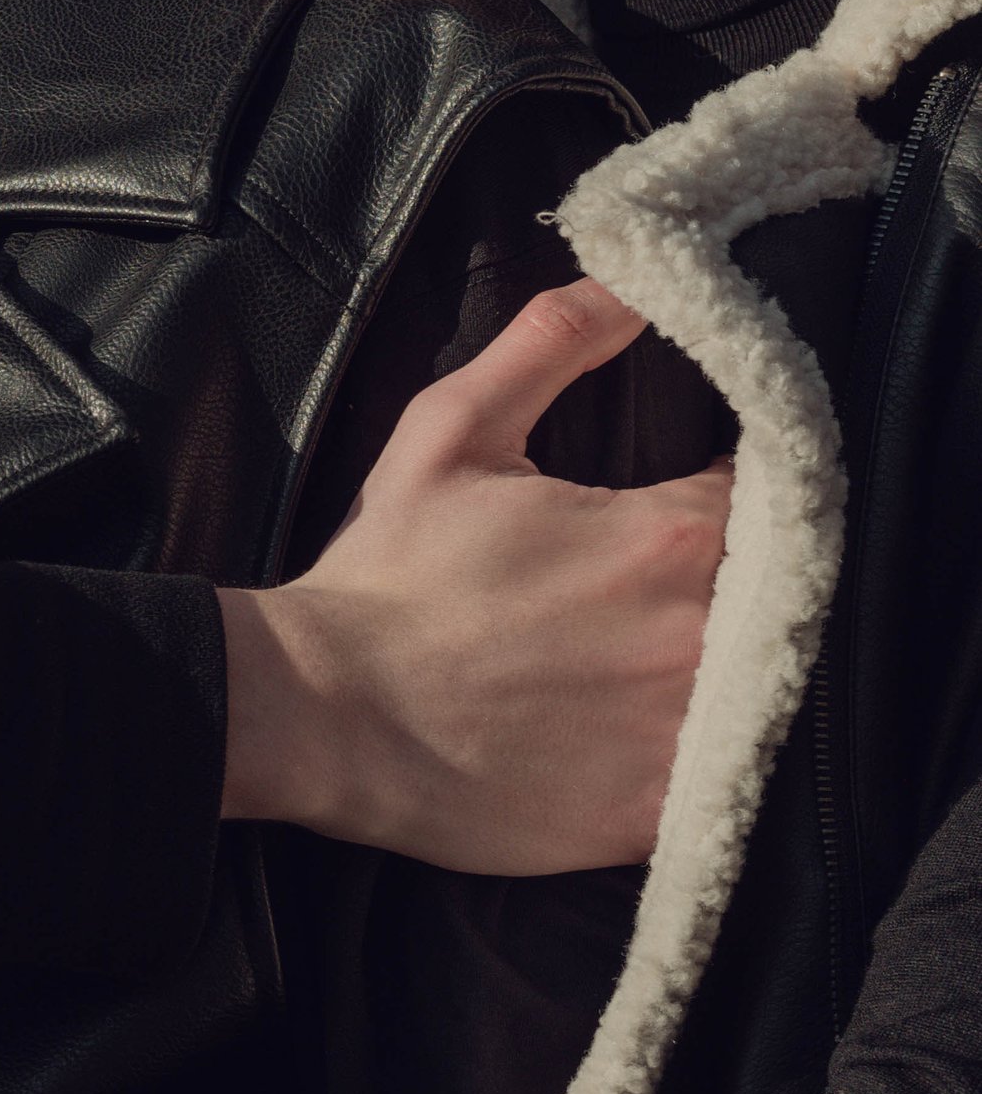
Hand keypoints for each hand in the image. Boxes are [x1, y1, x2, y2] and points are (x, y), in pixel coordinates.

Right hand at [218, 277, 730, 872]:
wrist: (321, 713)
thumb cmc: (385, 576)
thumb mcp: (451, 430)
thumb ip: (553, 344)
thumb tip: (629, 281)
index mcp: (671, 533)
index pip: (766, 497)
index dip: (729, 497)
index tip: (683, 508)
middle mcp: (699, 635)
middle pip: (771, 599)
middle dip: (724, 587)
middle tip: (641, 595)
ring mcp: (681, 732)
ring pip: (750, 692)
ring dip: (711, 674)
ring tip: (624, 667)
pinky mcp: (652, 812)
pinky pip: (707, 782)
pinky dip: (681, 760)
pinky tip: (617, 738)